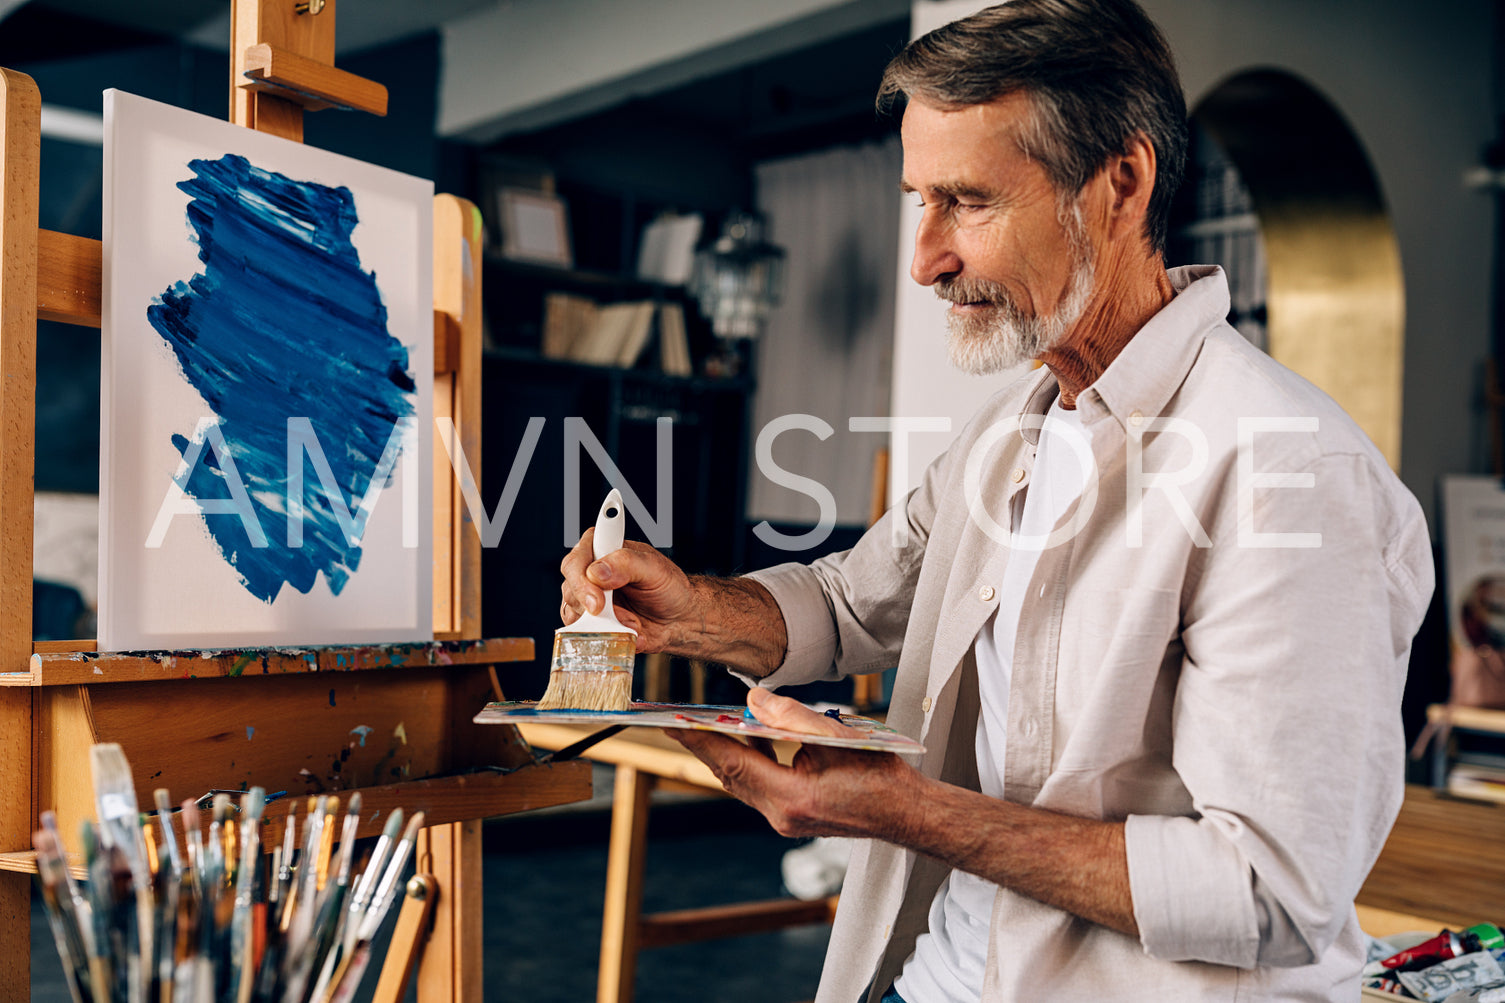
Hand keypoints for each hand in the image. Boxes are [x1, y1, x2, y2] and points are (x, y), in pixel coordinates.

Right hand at [559, 528, 699, 652]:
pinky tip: (630, 630)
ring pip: (575, 616)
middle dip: (596, 609)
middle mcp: (589, 574)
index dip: (580, 581)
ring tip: (633, 622)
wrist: (679, 618)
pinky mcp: (592, 623)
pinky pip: (587, 635)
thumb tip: (596, 572)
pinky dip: (610, 637)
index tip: (598, 601)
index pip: (574, 560)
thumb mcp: (654, 568)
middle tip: (623, 617)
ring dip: (607, 625)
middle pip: (570, 590)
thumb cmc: (668, 586)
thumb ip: (626, 563)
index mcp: (601, 550)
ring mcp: (587, 600)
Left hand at [667, 687, 926, 840]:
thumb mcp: (837, 736)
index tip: (673, 722)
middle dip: (705, 745)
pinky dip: (751, 761)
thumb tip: (753, 699)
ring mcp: (786, 819)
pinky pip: (759, 785)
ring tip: (706, 725)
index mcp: (790, 797)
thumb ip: (792, 716)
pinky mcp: (792, 814)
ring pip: (742, 781)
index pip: (732, 763)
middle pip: (730, 774)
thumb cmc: (880, 777)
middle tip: (678, 720)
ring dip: (727, 752)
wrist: (907, 813)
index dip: (700, 740)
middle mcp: (781, 814)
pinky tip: (753, 739)